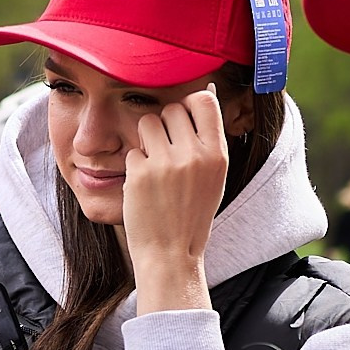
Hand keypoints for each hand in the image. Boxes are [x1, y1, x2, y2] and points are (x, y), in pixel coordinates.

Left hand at [123, 90, 228, 314]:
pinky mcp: (139, 173)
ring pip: (147, 122)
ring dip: (146, 139)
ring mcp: (165, 163)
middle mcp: (194, 155)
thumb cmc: (192, 216)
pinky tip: (144, 186)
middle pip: (172, 108)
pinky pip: (132, 149)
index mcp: (217, 154)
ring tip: (154, 165)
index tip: (184, 117)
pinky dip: (135, 164)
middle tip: (165, 150)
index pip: (204, 100)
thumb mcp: (214, 178)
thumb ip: (207, 142)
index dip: (190, 103)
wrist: (171, 255)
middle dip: (165, 125)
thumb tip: (202, 95)